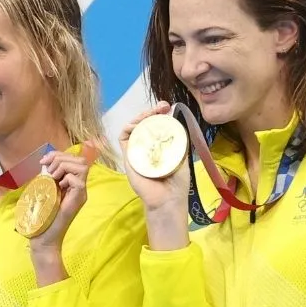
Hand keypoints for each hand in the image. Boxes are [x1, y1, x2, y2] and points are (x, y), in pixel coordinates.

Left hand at [27, 147, 95, 285]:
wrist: (44, 239)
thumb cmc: (42, 218)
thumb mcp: (43, 191)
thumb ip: (47, 177)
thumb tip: (45, 162)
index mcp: (71, 183)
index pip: (73, 159)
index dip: (57, 155)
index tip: (43, 162)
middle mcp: (78, 187)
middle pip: (80, 160)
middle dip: (61, 159)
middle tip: (49, 171)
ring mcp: (80, 193)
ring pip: (82, 167)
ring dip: (64, 167)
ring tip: (53, 179)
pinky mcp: (78, 200)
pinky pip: (79, 181)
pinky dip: (66, 179)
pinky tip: (57, 187)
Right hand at [116, 106, 191, 249]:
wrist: (167, 200)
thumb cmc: (176, 184)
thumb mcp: (181, 157)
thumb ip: (179, 142)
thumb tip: (178, 122)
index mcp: (159, 147)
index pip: (156, 126)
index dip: (160, 114)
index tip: (168, 107)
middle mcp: (147, 148)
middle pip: (144, 124)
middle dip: (151, 112)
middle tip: (162, 106)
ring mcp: (136, 152)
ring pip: (133, 128)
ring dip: (141, 116)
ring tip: (152, 112)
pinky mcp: (128, 157)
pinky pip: (124, 138)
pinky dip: (129, 127)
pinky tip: (138, 124)